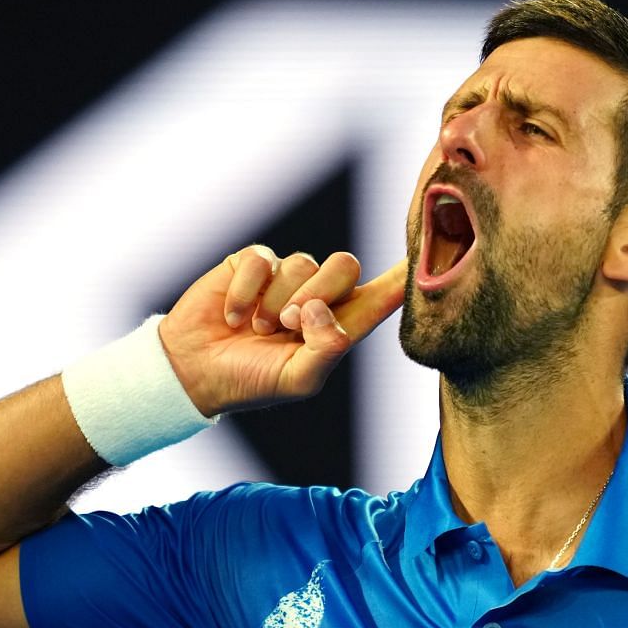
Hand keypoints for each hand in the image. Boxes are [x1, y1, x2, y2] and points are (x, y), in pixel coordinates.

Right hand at [158, 245, 407, 416]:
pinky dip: (246, 292)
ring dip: (275, 302)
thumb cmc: (251, 380)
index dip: (405, 273)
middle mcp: (317, 295)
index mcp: (339, 325)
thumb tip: (323, 309)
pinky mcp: (252, 263)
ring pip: (302, 262)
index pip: (382, 295)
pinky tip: (233, 315)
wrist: (193, 370)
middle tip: (288, 325)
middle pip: (345, 265)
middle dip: (319, 292)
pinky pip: (262, 261)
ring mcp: (285, 276)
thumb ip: (326, 351)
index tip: (434, 247)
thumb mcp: (297, 381)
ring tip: (256, 329)